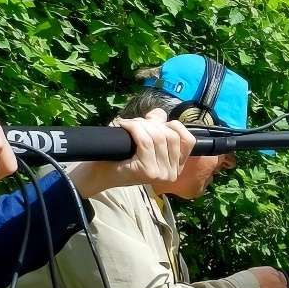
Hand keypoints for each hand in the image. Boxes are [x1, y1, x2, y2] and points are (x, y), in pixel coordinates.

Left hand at [68, 109, 195, 197]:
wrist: (100, 174)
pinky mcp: (148, 171)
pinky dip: (134, 128)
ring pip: (157, 137)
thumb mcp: (144, 140)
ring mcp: (161, 174)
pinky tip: (123, 125)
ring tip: (128, 124)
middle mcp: (172, 174)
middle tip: (135, 123)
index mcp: (176, 167)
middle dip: (152, 123)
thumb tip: (160, 113)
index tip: (155, 123)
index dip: (174, 125)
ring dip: (140, 124)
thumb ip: (156, 126)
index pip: (188, 141)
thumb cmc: (121, 157)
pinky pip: (145, 141)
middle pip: (171, 135)